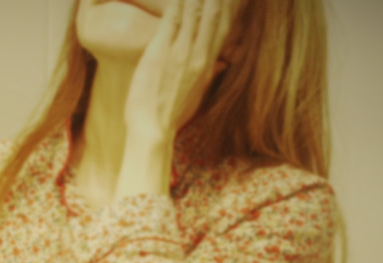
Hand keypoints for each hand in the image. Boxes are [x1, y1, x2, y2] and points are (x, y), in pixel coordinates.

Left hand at [125, 0, 239, 138]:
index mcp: (208, 64)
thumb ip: (209, 73)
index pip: (224, 27)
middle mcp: (199, 55)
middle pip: (214, 15)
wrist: (153, 130)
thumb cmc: (171, 114)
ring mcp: (181, 52)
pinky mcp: (161, 51)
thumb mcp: (198, 93)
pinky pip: (172, 18)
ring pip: (194, 12)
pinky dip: (176, 3)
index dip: (228, 6)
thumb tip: (221, 64)